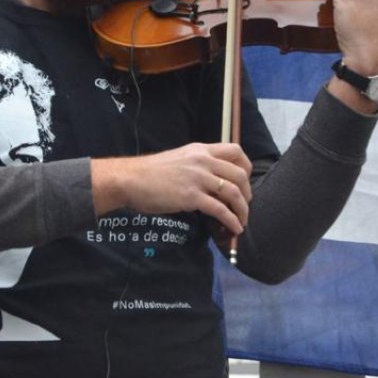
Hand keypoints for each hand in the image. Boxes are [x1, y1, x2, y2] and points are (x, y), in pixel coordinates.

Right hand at [91, 142, 252, 235]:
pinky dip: (231, 220)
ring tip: (242, 221)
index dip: (246, 168)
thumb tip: (213, 182)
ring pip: (233, 192)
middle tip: (244, 206)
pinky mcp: (191, 196)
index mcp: (200, 150)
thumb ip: (197, 165)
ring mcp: (198, 178)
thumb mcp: (179, 159)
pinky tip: (233, 228)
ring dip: (242, 209)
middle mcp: (203, 161)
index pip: (235, 151)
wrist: (130, 179)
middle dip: (247, 193)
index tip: (245, 182)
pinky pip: (220, 209)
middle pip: (239, 174)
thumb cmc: (150, 172)